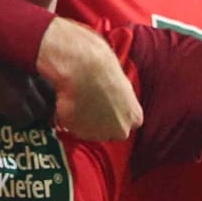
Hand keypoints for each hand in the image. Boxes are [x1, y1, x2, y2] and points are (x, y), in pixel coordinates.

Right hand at [0, 58, 53, 125]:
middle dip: (45, 107)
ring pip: (40, 111)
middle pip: (50, 97)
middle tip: (38, 114)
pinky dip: (20, 124)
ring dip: (34, 117)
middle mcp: (30, 76)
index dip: (46, 92)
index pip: (48, 80)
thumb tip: (12, 76)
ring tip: (26, 120)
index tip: (41, 98)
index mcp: (26, 62)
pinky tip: (12, 122)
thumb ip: (11, 66)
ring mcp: (23, 91)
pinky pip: (25, 120)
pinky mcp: (12, 105)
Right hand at [34, 17, 142, 140]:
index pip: (129, 123)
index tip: (105, 105)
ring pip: (90, 130)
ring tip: (76, 100)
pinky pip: (71, 127)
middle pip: (110, 130)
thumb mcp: (121, 80)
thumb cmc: (103, 67)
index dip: (115, 113)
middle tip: (88, 103)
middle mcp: (120, 129)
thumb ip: (120, 95)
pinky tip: (67, 102)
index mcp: (135, 116)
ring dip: (82, 120)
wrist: (82, 68)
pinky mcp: (78, 131)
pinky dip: (68, 118)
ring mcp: (99, 133)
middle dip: (100, 120)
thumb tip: (113, 92)